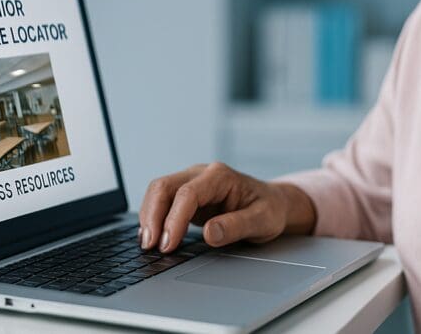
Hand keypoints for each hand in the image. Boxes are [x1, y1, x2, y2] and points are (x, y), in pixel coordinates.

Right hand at [137, 161, 315, 251]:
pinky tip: (152, 237)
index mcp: (220, 176)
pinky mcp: (185, 195)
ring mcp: (191, 183)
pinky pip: (161, 202)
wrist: (272, 203)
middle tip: (150, 246)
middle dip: (152, 216)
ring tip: (148, 245)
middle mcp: (201, 174)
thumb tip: (209, 233)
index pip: (188, 193)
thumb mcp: (263, 220)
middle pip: (164, 186)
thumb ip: (236, 226)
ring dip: (149, 217)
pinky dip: (152, 218)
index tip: (168, 244)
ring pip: (158, 192)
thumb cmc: (269, 209)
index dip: (174, 220)